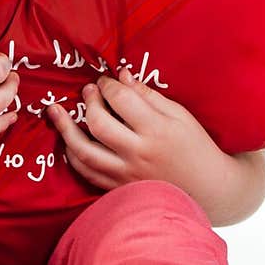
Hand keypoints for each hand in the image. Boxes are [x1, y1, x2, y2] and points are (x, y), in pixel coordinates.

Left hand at [45, 67, 228, 201]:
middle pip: (98, 123)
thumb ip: (149, 96)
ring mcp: (126, 174)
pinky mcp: (119, 188)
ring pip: (84, 151)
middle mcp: (139, 153)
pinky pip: (87, 173)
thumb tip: (121, 76)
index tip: (106, 81)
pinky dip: (73, 156)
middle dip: (88, 101)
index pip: (121, 100)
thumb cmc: (196, 147)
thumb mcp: (180, 116)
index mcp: (157, 130)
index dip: (108, 85)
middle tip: (89, 91)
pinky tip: (68, 142)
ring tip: (56, 112)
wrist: (208, 189)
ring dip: (65, 129)